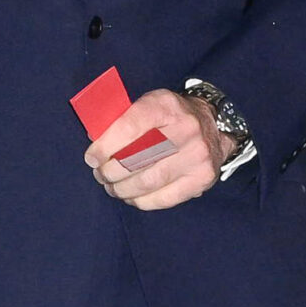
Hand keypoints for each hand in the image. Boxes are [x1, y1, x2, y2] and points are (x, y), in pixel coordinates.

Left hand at [86, 88, 229, 210]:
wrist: (213, 126)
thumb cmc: (169, 117)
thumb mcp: (149, 105)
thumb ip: (122, 119)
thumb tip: (95, 141)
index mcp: (166, 106)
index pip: (130, 126)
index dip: (105, 146)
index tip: (92, 158)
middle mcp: (186, 130)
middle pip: (137, 159)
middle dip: (110, 171)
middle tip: (100, 174)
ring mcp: (196, 156)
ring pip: (148, 182)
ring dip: (122, 189)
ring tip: (112, 187)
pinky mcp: (201, 179)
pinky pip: (162, 199)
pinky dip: (140, 201)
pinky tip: (131, 196)